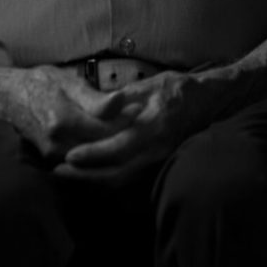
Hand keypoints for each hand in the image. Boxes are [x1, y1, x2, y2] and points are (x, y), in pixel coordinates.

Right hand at [11, 64, 141, 162]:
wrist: (5, 98)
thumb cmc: (39, 84)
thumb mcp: (67, 82)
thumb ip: (95, 98)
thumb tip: (122, 101)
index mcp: (62, 121)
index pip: (106, 129)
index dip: (126, 120)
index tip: (140, 107)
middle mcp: (57, 144)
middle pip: (102, 146)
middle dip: (122, 133)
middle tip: (139, 118)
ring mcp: (52, 156)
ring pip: (94, 156)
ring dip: (111, 143)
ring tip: (125, 126)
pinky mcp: (50, 160)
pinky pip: (81, 159)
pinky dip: (96, 148)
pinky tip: (105, 135)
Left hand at [54, 70, 212, 184]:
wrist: (208, 100)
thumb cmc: (176, 88)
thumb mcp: (147, 87)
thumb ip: (121, 101)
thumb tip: (95, 111)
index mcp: (152, 127)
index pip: (117, 148)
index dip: (91, 155)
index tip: (68, 156)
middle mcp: (156, 149)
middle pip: (116, 173)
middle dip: (85, 176)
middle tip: (58, 171)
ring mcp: (159, 160)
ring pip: (121, 180)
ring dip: (93, 180)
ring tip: (68, 174)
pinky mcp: (158, 164)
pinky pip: (130, 178)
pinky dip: (107, 178)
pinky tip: (90, 174)